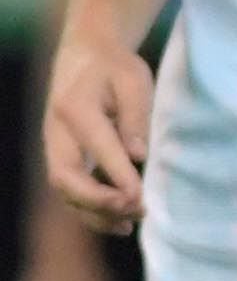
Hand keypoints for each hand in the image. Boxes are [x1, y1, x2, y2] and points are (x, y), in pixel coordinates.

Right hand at [39, 40, 152, 235]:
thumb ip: (135, 116)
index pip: (95, 146)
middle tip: (136, 209)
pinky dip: (90, 211)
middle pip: (65, 177)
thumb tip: (139, 155)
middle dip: (98, 200)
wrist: (84, 56)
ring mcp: (53, 148)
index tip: (139, 194)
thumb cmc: (115, 67)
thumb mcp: (133, 80)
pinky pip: (70, 191)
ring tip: (130, 224)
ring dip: (94, 213)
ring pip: (64, 191)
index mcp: (74, 107)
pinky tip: (119, 223)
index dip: (116, 173)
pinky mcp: (61, 159)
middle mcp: (56, 132)